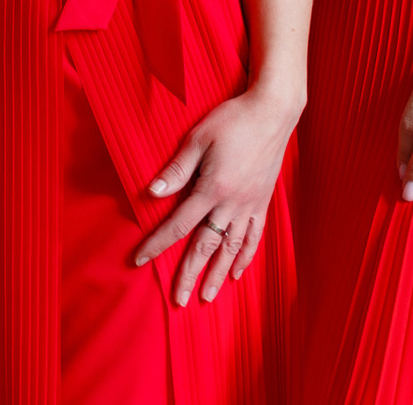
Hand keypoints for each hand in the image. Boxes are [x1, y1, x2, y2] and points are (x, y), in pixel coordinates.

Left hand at [134, 86, 300, 305]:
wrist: (273, 112)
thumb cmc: (233, 120)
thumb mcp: (199, 138)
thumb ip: (178, 168)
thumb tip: (152, 192)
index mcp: (212, 188)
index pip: (179, 225)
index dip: (157, 244)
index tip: (139, 260)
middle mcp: (232, 203)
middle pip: (205, 246)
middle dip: (189, 275)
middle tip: (178, 301)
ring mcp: (250, 204)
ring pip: (231, 248)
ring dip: (218, 274)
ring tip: (208, 297)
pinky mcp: (263, 201)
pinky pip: (254, 235)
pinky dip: (245, 256)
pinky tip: (237, 272)